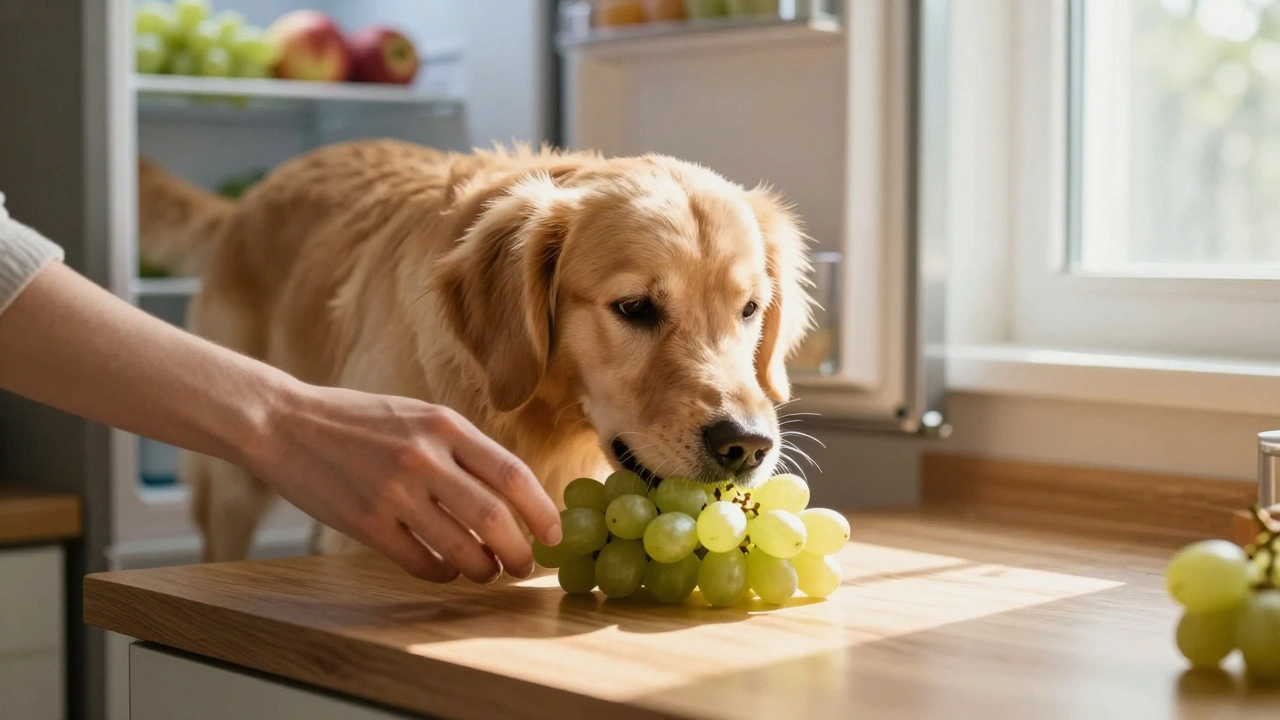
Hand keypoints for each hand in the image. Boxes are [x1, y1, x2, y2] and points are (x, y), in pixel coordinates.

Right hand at [244, 385, 562, 583]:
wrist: (283, 422)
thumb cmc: (357, 421)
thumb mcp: (417, 416)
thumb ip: (461, 447)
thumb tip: (511, 492)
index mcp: (444, 425)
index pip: (513, 474)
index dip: (543, 511)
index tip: (554, 535)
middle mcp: (423, 456)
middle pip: (495, 517)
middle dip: (520, 551)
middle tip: (525, 566)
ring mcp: (393, 491)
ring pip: (461, 548)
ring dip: (483, 570)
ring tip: (487, 572)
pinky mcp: (364, 522)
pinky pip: (419, 563)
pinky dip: (442, 574)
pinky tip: (445, 571)